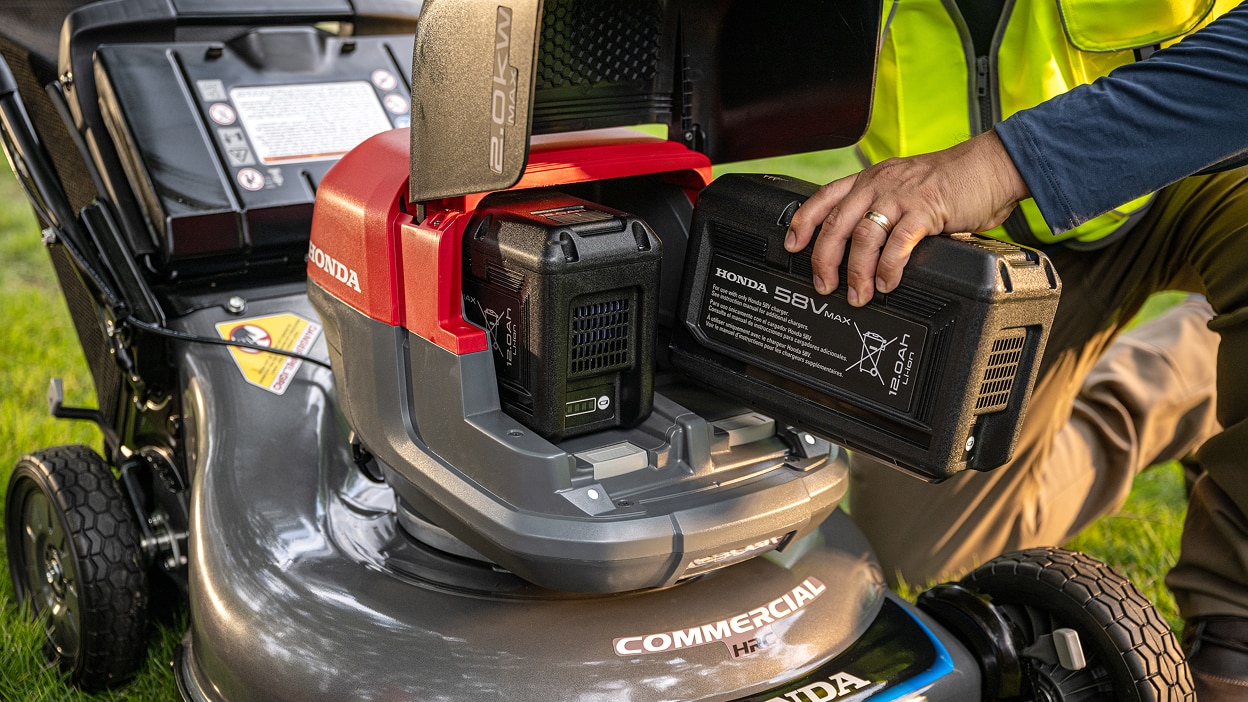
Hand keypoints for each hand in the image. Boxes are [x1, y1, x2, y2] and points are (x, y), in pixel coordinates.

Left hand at [786, 131, 1029, 305]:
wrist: (992, 166)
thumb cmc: (951, 181)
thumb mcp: (905, 188)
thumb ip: (883, 211)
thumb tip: (864, 249)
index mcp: (870, 179)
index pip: (824, 198)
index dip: (803, 222)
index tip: (792, 245)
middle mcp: (879, 184)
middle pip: (836, 224)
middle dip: (824, 259)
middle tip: (824, 286)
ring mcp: (900, 196)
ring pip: (863, 237)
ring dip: (856, 272)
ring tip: (858, 295)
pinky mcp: (925, 210)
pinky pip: (898, 244)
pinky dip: (888, 268)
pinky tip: (886, 283)